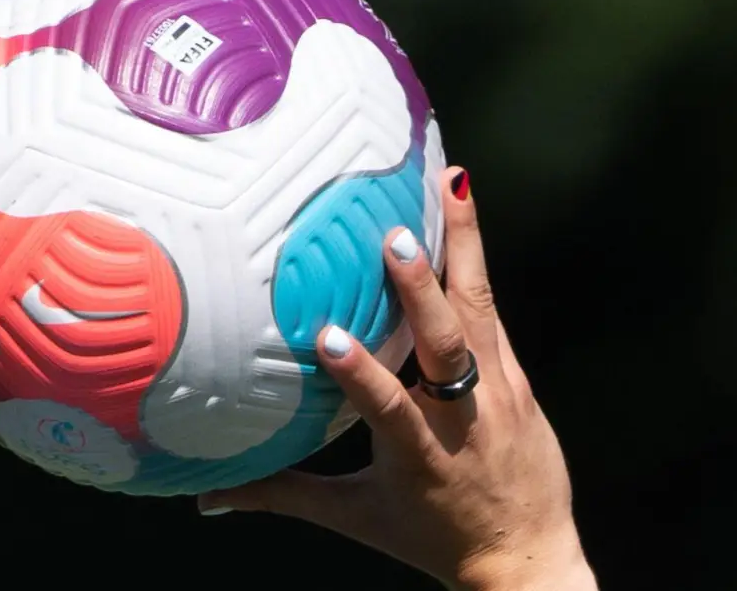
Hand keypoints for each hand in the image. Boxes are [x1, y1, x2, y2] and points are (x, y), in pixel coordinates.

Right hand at [197, 167, 595, 590]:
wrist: (528, 558)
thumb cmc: (433, 537)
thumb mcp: (357, 517)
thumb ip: (283, 495)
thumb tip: (208, 497)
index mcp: (418, 454)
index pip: (388, 408)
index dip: (361, 373)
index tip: (329, 335)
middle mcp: (464, 417)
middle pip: (448, 346)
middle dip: (422, 291)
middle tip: (398, 236)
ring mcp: (501, 392)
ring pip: (482, 311)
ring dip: (466, 245)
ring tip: (452, 183)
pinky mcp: (519, 377)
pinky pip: (493, 313)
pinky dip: (475, 263)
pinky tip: (462, 210)